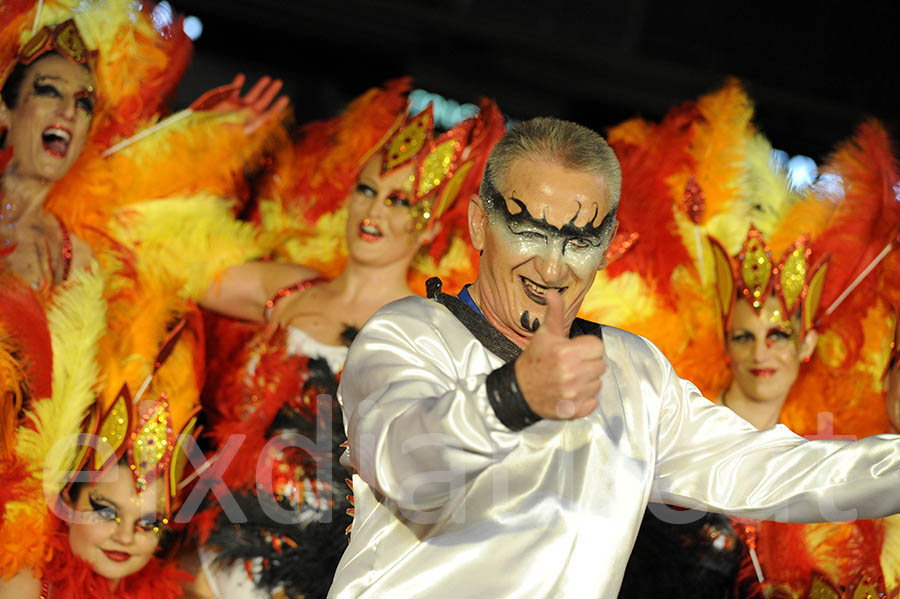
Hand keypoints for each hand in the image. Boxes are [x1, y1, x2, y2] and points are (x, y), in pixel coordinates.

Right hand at [190, 74, 289, 134]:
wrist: (204, 132)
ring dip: (259, 86)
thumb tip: (271, 116)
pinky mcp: (225, 102)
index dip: (277, 106)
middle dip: (271, 92)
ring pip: (251, 94)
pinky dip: (237, 83)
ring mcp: (236, 107)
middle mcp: (246, 114)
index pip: (269, 113)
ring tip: (268, 79)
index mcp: (253, 122)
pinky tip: (242, 78)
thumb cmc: (224, 136)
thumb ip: (259, 123)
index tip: (285, 98)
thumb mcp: (244, 129)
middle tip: (279, 82)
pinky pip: (233, 90)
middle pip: (262, 101)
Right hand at [514, 290, 606, 418]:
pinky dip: (585, 399)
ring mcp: (573, 393)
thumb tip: (553, 292)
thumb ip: (554, 312)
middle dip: (588, 364)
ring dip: (587, 382)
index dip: (588, 348)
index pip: (598, 347)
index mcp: (568, 352)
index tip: (576, 351)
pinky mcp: (573, 409)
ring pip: (598, 384)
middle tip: (572, 365)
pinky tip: (571, 393)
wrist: (518, 389)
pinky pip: (593, 402)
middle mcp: (572, 373)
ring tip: (570, 379)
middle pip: (600, 366)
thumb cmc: (534, 359)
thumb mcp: (544, 333)